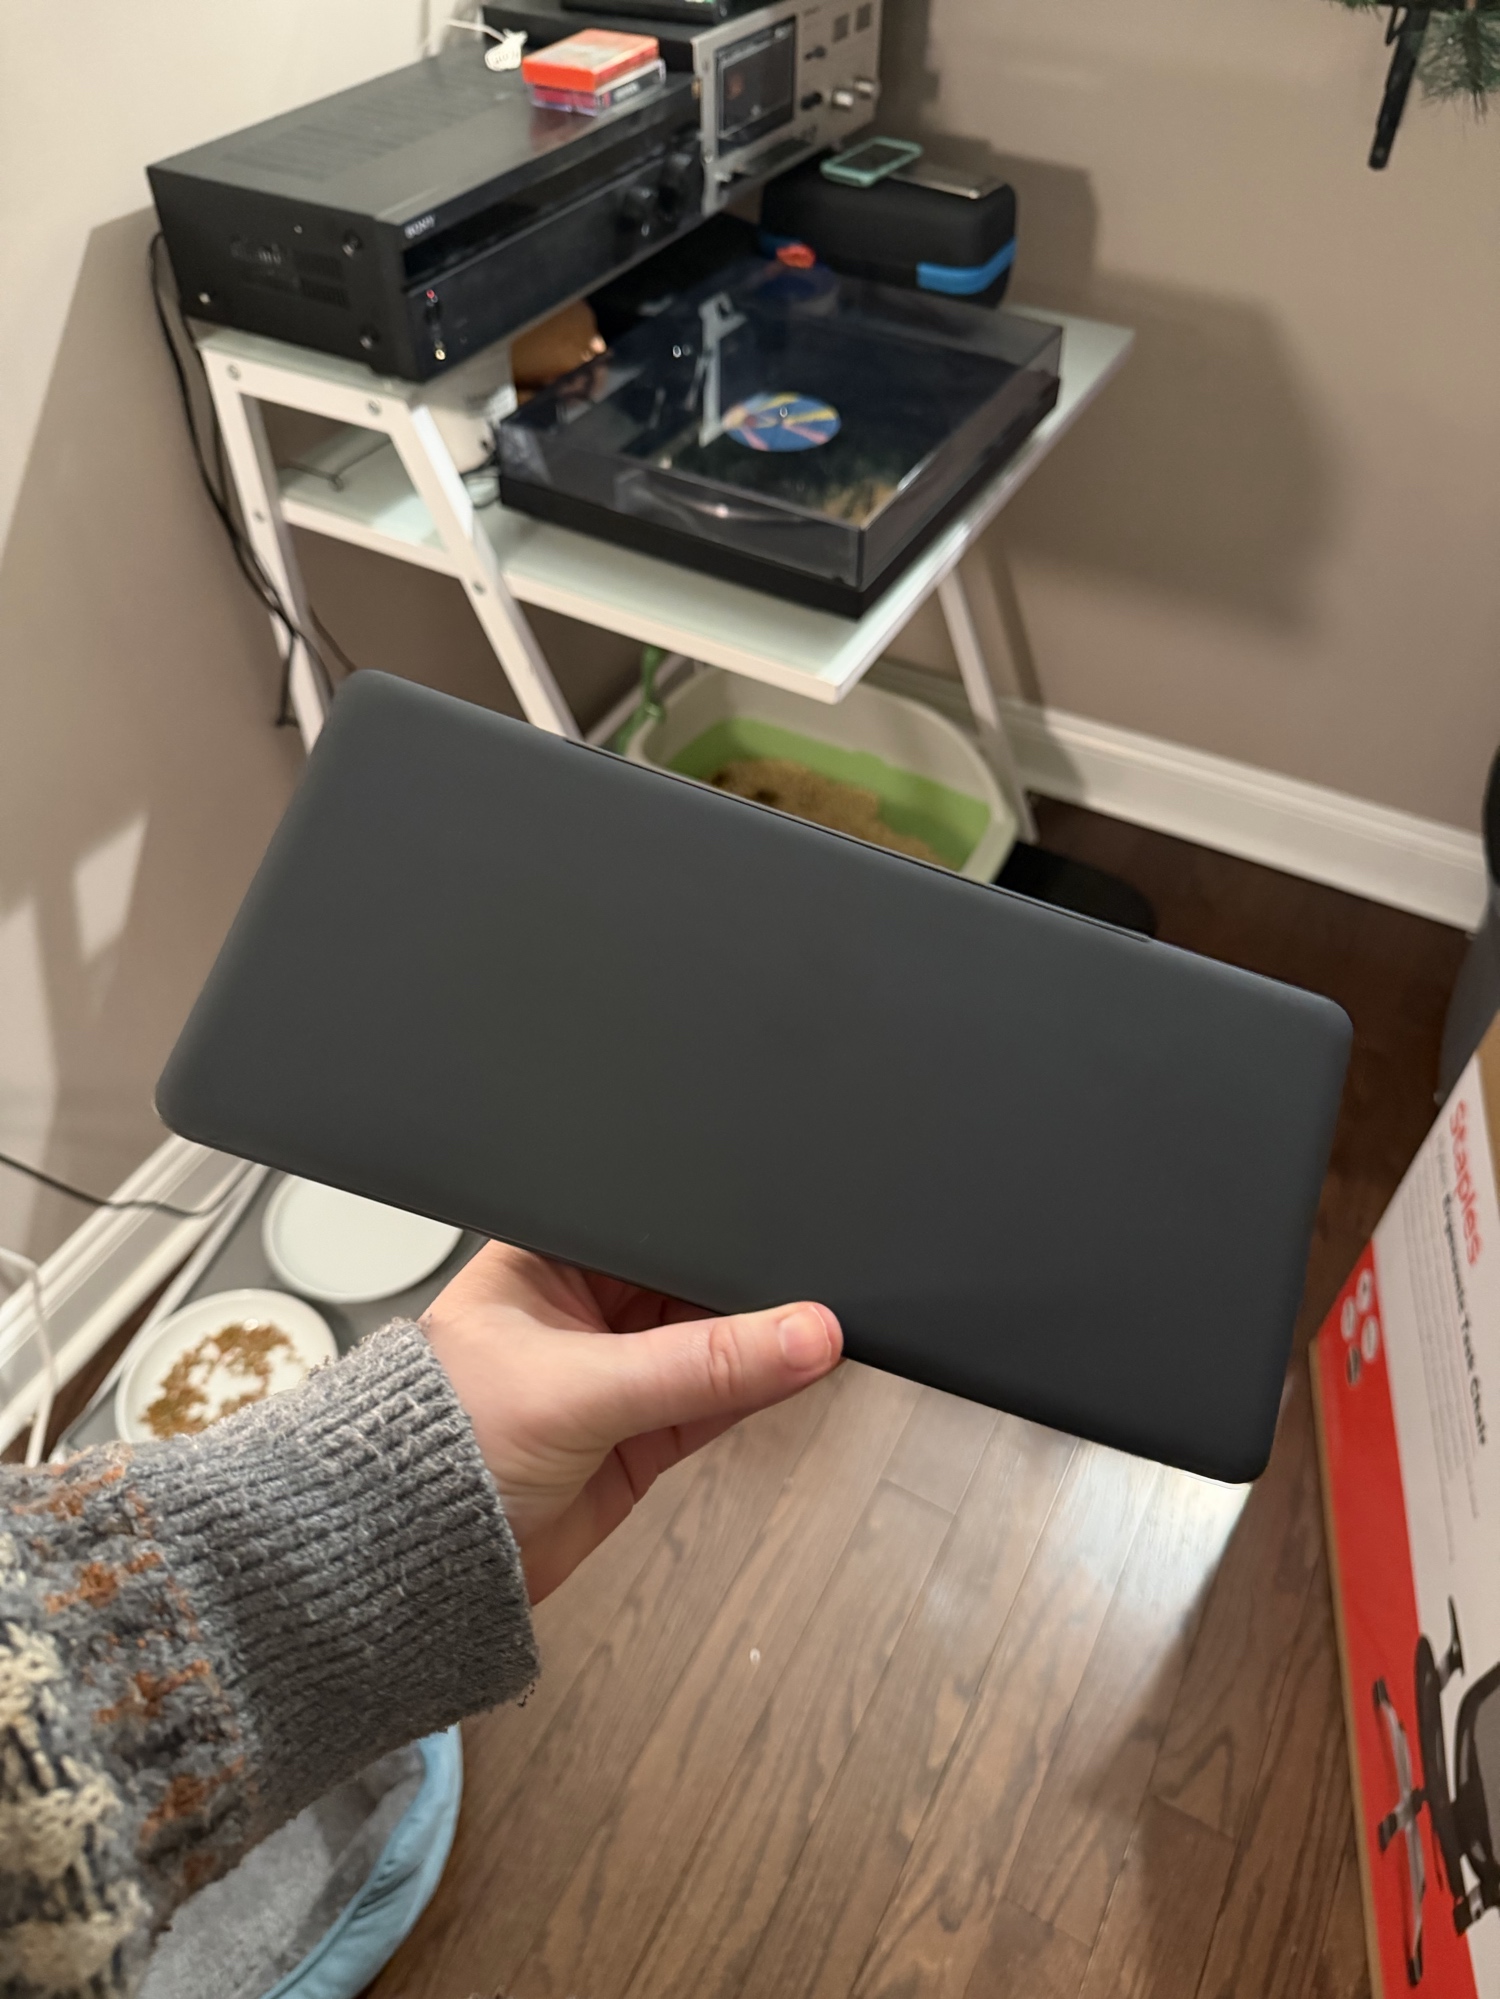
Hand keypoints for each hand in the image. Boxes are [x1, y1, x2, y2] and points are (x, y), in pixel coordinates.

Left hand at [421, 1242, 841, 1602]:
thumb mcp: (580, 1389)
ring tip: (820, 1331)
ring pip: (709, 1345)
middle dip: (743, 1290)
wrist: (414, 1569)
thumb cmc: (438, 1452)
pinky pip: (714, 1401)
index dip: (708, 1231)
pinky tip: (797, 1371)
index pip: (647, 1226)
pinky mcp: (638, 1435)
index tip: (774, 1238)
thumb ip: (700, 1366)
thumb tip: (799, 1336)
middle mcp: (580, 1310)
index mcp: (543, 1260)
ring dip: (759, 1344)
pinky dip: (755, 1391)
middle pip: (687, 1284)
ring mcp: (612, 1374)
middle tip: (809, 1291)